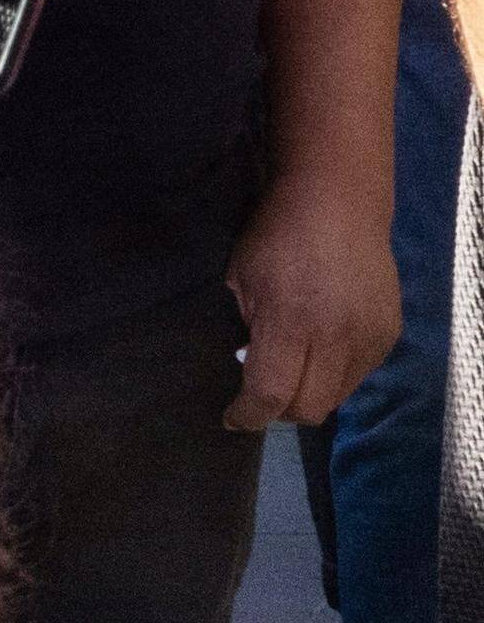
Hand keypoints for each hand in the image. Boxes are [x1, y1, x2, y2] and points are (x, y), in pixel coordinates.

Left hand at [225, 173, 402, 427]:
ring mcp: (369, 337)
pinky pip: (359, 373)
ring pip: (338, 396)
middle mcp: (335, 337)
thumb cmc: (276, 233)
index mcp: (290, 322)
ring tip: (292, 369)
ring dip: (311, 393)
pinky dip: (336, 374)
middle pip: (310, 407)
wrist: (337, 203)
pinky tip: (320, 349)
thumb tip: (255, 364)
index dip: (248, 415)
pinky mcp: (389, 334)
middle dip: (280, 411)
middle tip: (261, 396)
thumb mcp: (242, 278)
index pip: (270, 393)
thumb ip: (252, 327)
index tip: (233, 418)